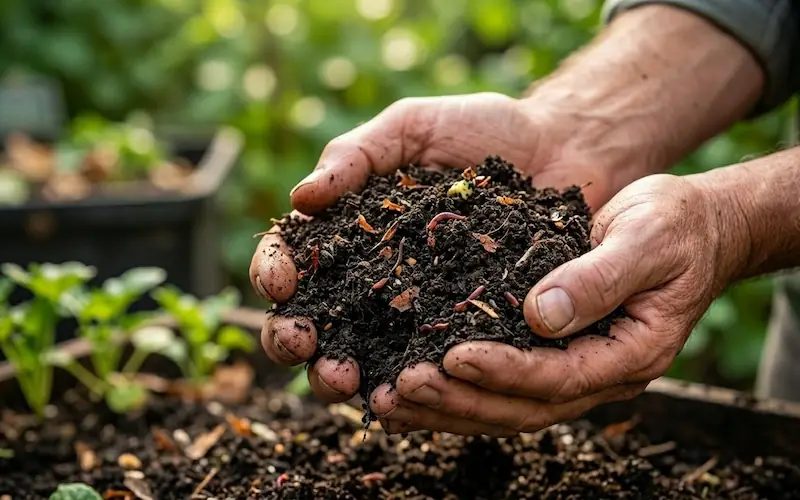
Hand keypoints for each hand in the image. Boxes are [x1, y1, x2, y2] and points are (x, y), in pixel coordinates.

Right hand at [250, 92, 631, 405]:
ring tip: (341, 378)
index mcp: (350, 228)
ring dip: (333, 374)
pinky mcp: (457, 332)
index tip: (281, 283)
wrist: (560, 150)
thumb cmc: (481, 130)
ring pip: (356, 355)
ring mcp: (414, 310)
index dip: (274, 271)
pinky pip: (422, 366)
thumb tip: (299, 199)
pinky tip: (393, 399)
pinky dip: (398, 387)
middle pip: (313, 317)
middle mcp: (373, 276)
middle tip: (303, 343)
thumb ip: (356, 155)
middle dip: (292, 336)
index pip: (293, 256)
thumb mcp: (412, 127)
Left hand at [382, 173, 736, 434]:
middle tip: (399, 388)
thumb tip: (543, 315)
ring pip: (504, 406)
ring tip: (388, 399)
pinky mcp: (550, 352)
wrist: (693, 228)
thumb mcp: (647, 239)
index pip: (558, 377)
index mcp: (629, 352)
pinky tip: (408, 381)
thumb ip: (600, 277)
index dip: (503, 371)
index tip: (450, 357)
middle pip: (522, 407)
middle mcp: (598, 372)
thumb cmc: (676, 227)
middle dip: (458, 401)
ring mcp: (574, 367)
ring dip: (446, 406)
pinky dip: (455, 388)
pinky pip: (499, 382)